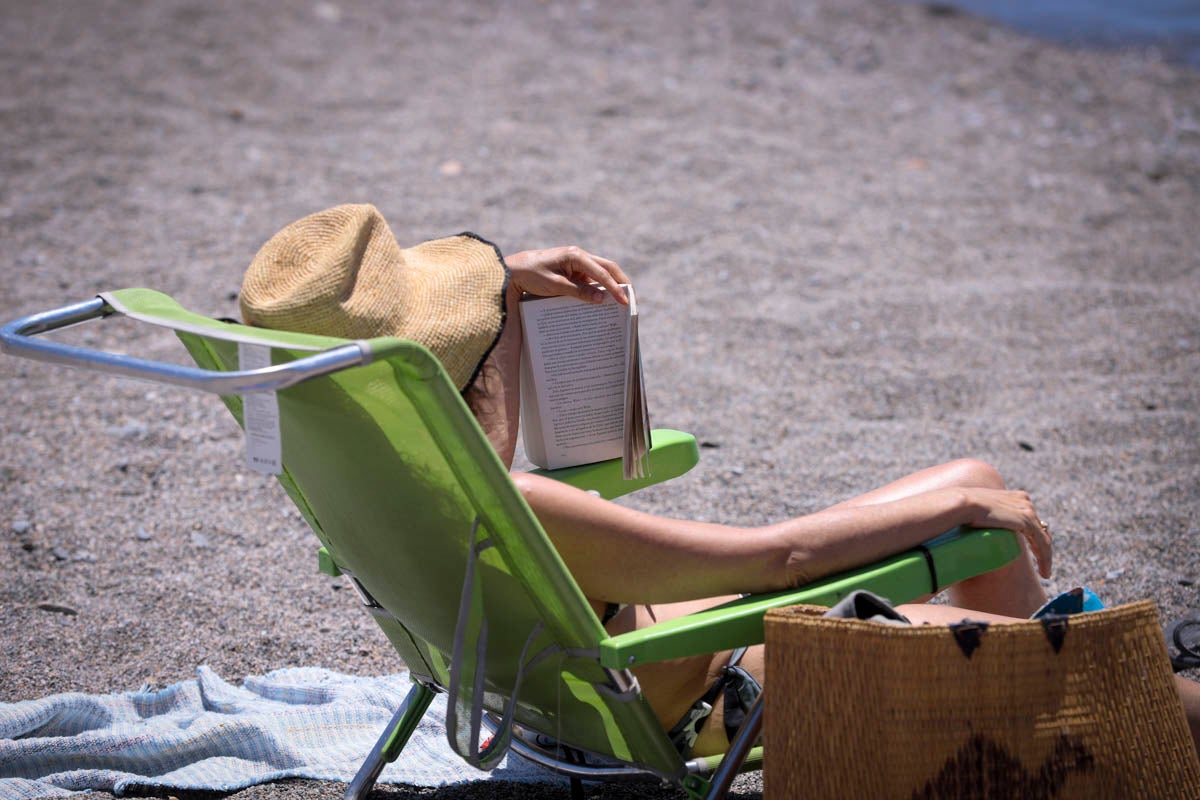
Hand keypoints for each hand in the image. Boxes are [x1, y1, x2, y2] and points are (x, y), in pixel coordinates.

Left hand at [506, 246, 630, 303]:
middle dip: (619, 282)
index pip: (601, 272)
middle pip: (606, 267)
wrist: (513, 271)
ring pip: (599, 272)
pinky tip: (601, 299)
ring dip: (610, 284)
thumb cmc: (531, 275)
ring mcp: (575, 262)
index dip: (614, 287)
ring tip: (620, 299)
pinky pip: (589, 278)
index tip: (624, 301)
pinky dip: (597, 287)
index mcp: (575, 255)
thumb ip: (579, 292)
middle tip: (629, 298)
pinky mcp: (572, 270)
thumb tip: (601, 299)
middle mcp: (578, 255)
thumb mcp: (555, 286)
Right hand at [965, 488, 1052, 578]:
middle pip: (1039, 528)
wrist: (962, 504)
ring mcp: (1027, 510)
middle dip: (1041, 548)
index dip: (1034, 536)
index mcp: (1014, 496)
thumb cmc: (959, 509)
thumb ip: (976, 514)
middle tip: (1042, 566)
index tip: (1033, 551)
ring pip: (1043, 539)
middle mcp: (1024, 501)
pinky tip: (1045, 572)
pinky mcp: (1027, 521)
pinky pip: (1043, 544)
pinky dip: (1045, 560)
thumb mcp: (973, 510)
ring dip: (1045, 558)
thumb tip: (966, 525)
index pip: (1030, 518)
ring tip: (1044, 573)